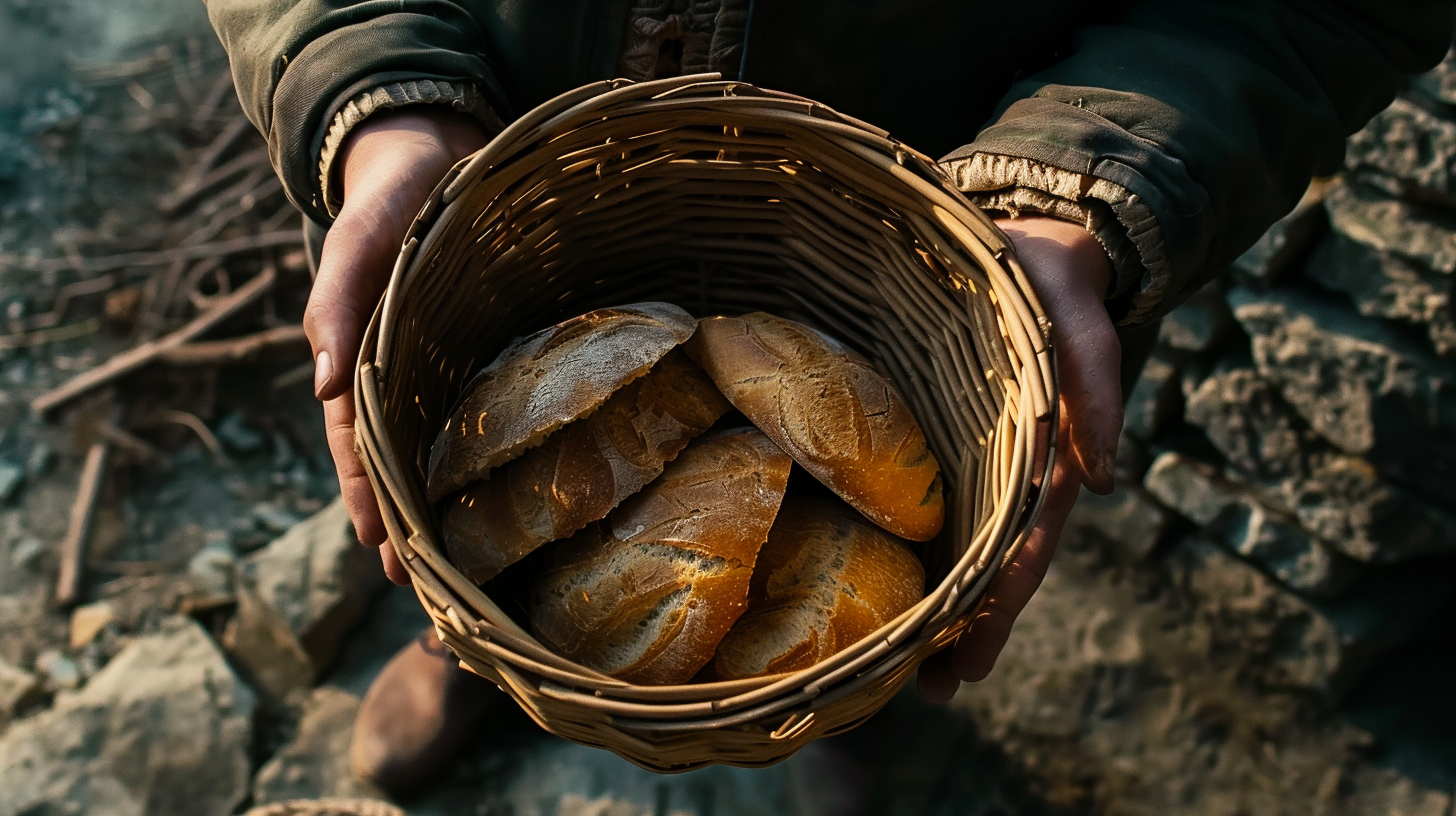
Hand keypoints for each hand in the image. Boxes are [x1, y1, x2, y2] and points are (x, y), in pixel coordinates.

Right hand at [306, 108, 490, 584]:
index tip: (379, 550)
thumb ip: (336, 308)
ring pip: (441, 447)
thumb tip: (320, 388)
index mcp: (363, 360)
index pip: (360, 442)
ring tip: (463, 564)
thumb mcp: (357, 245)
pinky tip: (508, 493)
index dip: (368, 496)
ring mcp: (445, 366)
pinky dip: (486, 456)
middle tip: (423, 589)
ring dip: (445, 504)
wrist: (438, 156)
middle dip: (407, 523)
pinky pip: (484, 412)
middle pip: (400, 461)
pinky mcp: (487, 350)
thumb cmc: (390, 202)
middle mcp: (403, 373)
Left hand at [917, 214, 1122, 700]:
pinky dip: (921, 549)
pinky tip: (890, 583)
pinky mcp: (945, 439)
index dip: (1001, 602)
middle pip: (993, 565)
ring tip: (907, 669)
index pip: (1026, 544)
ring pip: (964, 545)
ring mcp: (978, 459)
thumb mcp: (1083, 323)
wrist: (1021, 248)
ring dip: (944, 606)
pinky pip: (933, 503)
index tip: (972, 656)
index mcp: (1050, 457)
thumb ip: (1095, 388)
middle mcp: (1013, 471)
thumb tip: (1103, 480)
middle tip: (933, 691)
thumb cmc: (1052, 285)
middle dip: (969, 629)